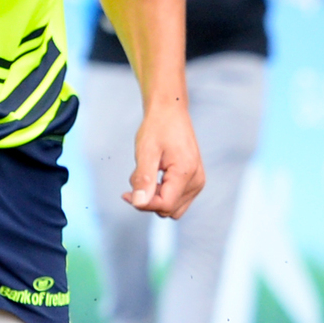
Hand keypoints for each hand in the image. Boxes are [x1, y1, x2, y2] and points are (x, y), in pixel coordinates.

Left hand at [125, 98, 205, 219]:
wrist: (170, 112)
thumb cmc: (159, 127)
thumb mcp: (146, 151)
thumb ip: (143, 179)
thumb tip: (138, 203)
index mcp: (186, 173)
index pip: (164, 204)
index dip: (143, 203)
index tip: (126, 194)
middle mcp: (196, 181)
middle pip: (169, 209)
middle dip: (148, 200)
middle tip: (135, 181)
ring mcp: (197, 182)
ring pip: (172, 208)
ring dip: (155, 198)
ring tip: (146, 177)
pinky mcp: (194, 181)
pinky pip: (176, 199)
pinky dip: (162, 194)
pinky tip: (153, 178)